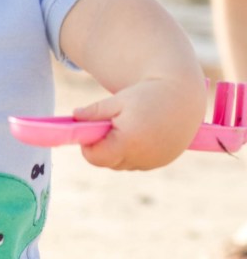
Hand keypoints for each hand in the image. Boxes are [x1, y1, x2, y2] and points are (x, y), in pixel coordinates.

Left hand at [72, 79, 202, 170]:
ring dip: (119, 150)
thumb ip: (94, 112)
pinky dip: (134, 152)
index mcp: (127, 141)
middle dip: (104, 146)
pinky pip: (137, 163)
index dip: (88, 144)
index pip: (94, 157)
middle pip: (107, 162)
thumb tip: (74, 117)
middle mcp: (141, 156)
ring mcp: (152, 162)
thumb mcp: (118, 100)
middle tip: (112, 124)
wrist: (184, 96)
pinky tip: (141, 133)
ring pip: (122, 164)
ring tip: (129, 126)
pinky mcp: (161, 162)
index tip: (91, 129)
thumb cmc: (148, 94)